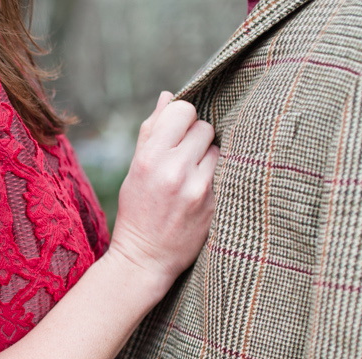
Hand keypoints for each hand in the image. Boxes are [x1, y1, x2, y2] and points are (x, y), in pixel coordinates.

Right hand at [108, 91, 218, 287]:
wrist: (145, 260)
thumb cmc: (137, 212)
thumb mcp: (135, 171)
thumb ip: (151, 132)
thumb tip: (168, 96)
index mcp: (150, 158)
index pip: (184, 110)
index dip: (181, 120)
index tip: (176, 135)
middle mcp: (175, 170)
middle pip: (204, 127)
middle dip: (195, 139)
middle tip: (184, 160)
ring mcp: (199, 189)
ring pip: (218, 149)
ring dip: (208, 159)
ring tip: (192, 179)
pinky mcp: (215, 204)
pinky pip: (226, 172)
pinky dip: (216, 178)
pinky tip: (201, 192)